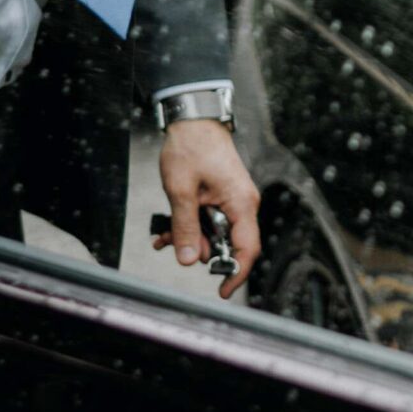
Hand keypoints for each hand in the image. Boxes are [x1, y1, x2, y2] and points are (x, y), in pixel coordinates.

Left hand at [154, 118, 261, 299]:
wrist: (194, 120)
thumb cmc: (191, 147)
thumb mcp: (181, 190)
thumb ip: (185, 226)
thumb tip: (187, 260)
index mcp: (241, 203)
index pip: (247, 248)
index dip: (237, 272)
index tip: (223, 291)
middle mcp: (243, 204)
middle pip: (227, 243)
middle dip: (199, 250)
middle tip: (172, 246)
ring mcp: (234, 200)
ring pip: (215, 233)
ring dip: (190, 236)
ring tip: (164, 234)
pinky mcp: (223, 196)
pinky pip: (210, 220)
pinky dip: (191, 225)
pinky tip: (170, 228)